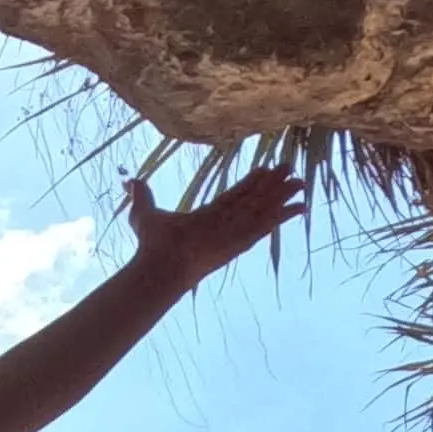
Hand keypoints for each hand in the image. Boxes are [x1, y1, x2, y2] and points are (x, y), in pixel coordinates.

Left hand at [121, 148, 309, 295]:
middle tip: (291, 169)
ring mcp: (236, 231)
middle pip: (254, 199)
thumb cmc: (153, 244)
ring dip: (283, 195)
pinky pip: (268, 223)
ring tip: (302, 182)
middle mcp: (225, 223)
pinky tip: (301, 206)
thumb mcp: (145, 214)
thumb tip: (129, 182)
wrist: (161, 262)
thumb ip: (141, 197)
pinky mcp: (243, 238)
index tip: (264, 169)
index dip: (249, 183)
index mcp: (207, 217)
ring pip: (264, 208)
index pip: (233, 196)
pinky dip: (284, 214)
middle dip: (272, 185)